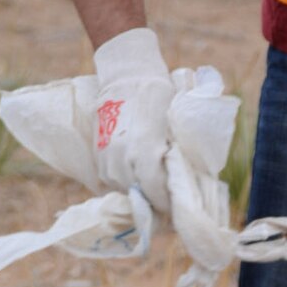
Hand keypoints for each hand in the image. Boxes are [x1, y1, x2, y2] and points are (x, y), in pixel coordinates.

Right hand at [92, 27, 172, 211]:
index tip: (179, 208)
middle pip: (142, 197)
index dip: (170, 205)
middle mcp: (122, 162)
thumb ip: (179, 159)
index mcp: (145, 155)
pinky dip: (126, 180)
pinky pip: (112, 181)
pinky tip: (137, 171)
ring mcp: (107, 161)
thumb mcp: (176, 129)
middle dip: (157, 199)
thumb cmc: (159, 99)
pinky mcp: (97, 158)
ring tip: (155, 181)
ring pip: (126, 190)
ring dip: (140, 189)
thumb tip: (188, 185)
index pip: (158, 196)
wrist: (126, 78)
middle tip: (170, 197)